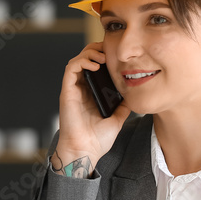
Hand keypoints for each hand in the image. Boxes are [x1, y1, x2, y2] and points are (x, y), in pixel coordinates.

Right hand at [55, 41, 132, 174]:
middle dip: (97, 49)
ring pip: (77, 60)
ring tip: (103, 55)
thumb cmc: (97, 139)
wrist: (85, 151)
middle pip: (86, 59)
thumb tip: (133, 96)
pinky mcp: (67, 91)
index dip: (104, 56)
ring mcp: (73, 89)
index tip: (118, 54)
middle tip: (110, 48)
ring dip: (90, 53)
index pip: (96, 67)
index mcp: (91, 93)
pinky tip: (95, 64)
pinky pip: (71, 69)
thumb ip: (123, 106)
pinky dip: (82, 61)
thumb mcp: (117, 119)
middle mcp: (81, 89)